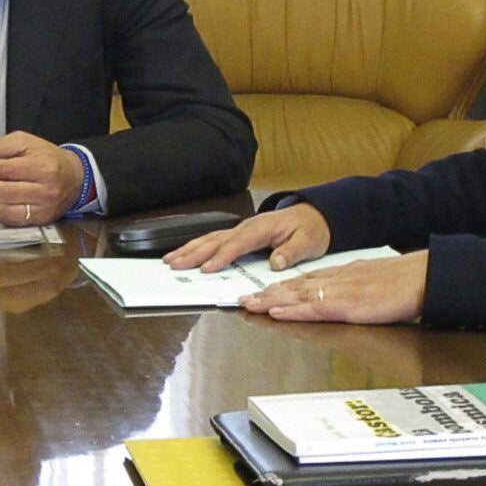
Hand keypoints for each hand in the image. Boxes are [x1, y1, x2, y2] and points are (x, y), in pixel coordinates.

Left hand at [0, 131, 80, 225]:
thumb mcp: (26, 142)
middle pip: (3, 191)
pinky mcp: (39, 221)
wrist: (74, 177)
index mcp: (43, 167)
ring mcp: (43, 209)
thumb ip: (0, 146)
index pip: (4, 169)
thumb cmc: (48, 158)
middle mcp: (45, 191)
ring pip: (4, 208)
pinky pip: (9, 219)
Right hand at [162, 203, 329, 273]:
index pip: (239, 243)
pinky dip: (197, 246)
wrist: (314, 216)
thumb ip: (293, 252)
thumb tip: (277, 262)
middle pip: (217, 240)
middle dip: (195, 253)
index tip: (208, 269)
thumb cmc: (311, 229)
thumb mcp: (309, 242)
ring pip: (211, 239)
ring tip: (171, 259)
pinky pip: (214, 239)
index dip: (222, 256)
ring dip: (190, 249)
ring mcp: (242, 229)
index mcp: (263, 228)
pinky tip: (184, 253)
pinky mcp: (239, 234)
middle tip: (176, 264)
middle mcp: (248, 227)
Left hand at [237, 250, 427, 324]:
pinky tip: (277, 312)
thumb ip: (354, 285)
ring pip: (298, 297)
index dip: (280, 287)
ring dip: (271, 301)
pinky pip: (315, 309)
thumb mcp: (373, 279)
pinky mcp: (349, 306)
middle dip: (266, 294)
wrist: (423, 278)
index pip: (304, 280)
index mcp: (342, 275)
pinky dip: (293, 311)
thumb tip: (341, 293)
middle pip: (294, 287)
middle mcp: (336, 281)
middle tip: (242, 300)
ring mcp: (340, 293)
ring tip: (249, 305)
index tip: (260, 291)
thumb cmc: (404, 282)